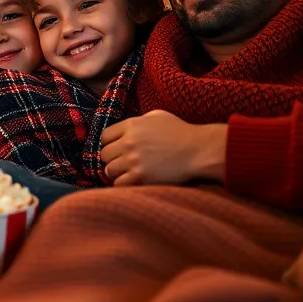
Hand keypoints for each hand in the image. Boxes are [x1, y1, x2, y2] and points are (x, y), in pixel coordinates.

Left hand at [100, 110, 227, 186]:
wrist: (198, 150)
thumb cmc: (181, 132)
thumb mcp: (158, 116)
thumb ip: (139, 121)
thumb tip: (127, 129)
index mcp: (131, 125)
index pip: (104, 136)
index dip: (110, 143)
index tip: (117, 148)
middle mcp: (128, 142)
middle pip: (104, 154)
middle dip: (113, 158)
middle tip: (123, 162)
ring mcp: (133, 160)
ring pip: (109, 170)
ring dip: (117, 172)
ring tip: (128, 172)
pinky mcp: (140, 177)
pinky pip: (118, 184)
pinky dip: (123, 184)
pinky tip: (132, 181)